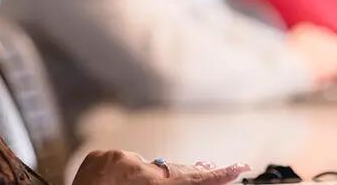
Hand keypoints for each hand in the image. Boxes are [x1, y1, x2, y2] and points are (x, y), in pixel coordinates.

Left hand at [72, 150, 250, 184]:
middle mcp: (132, 167)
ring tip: (168, 178)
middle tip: (224, 168)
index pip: (188, 180)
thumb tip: (179, 179)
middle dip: (196, 174)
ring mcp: (113, 158)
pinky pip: (121, 162)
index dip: (216, 176)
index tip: (238, 168)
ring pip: (144, 166)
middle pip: (171, 170)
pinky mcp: (98, 154)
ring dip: (153, 177)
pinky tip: (125, 182)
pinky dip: (127, 172)